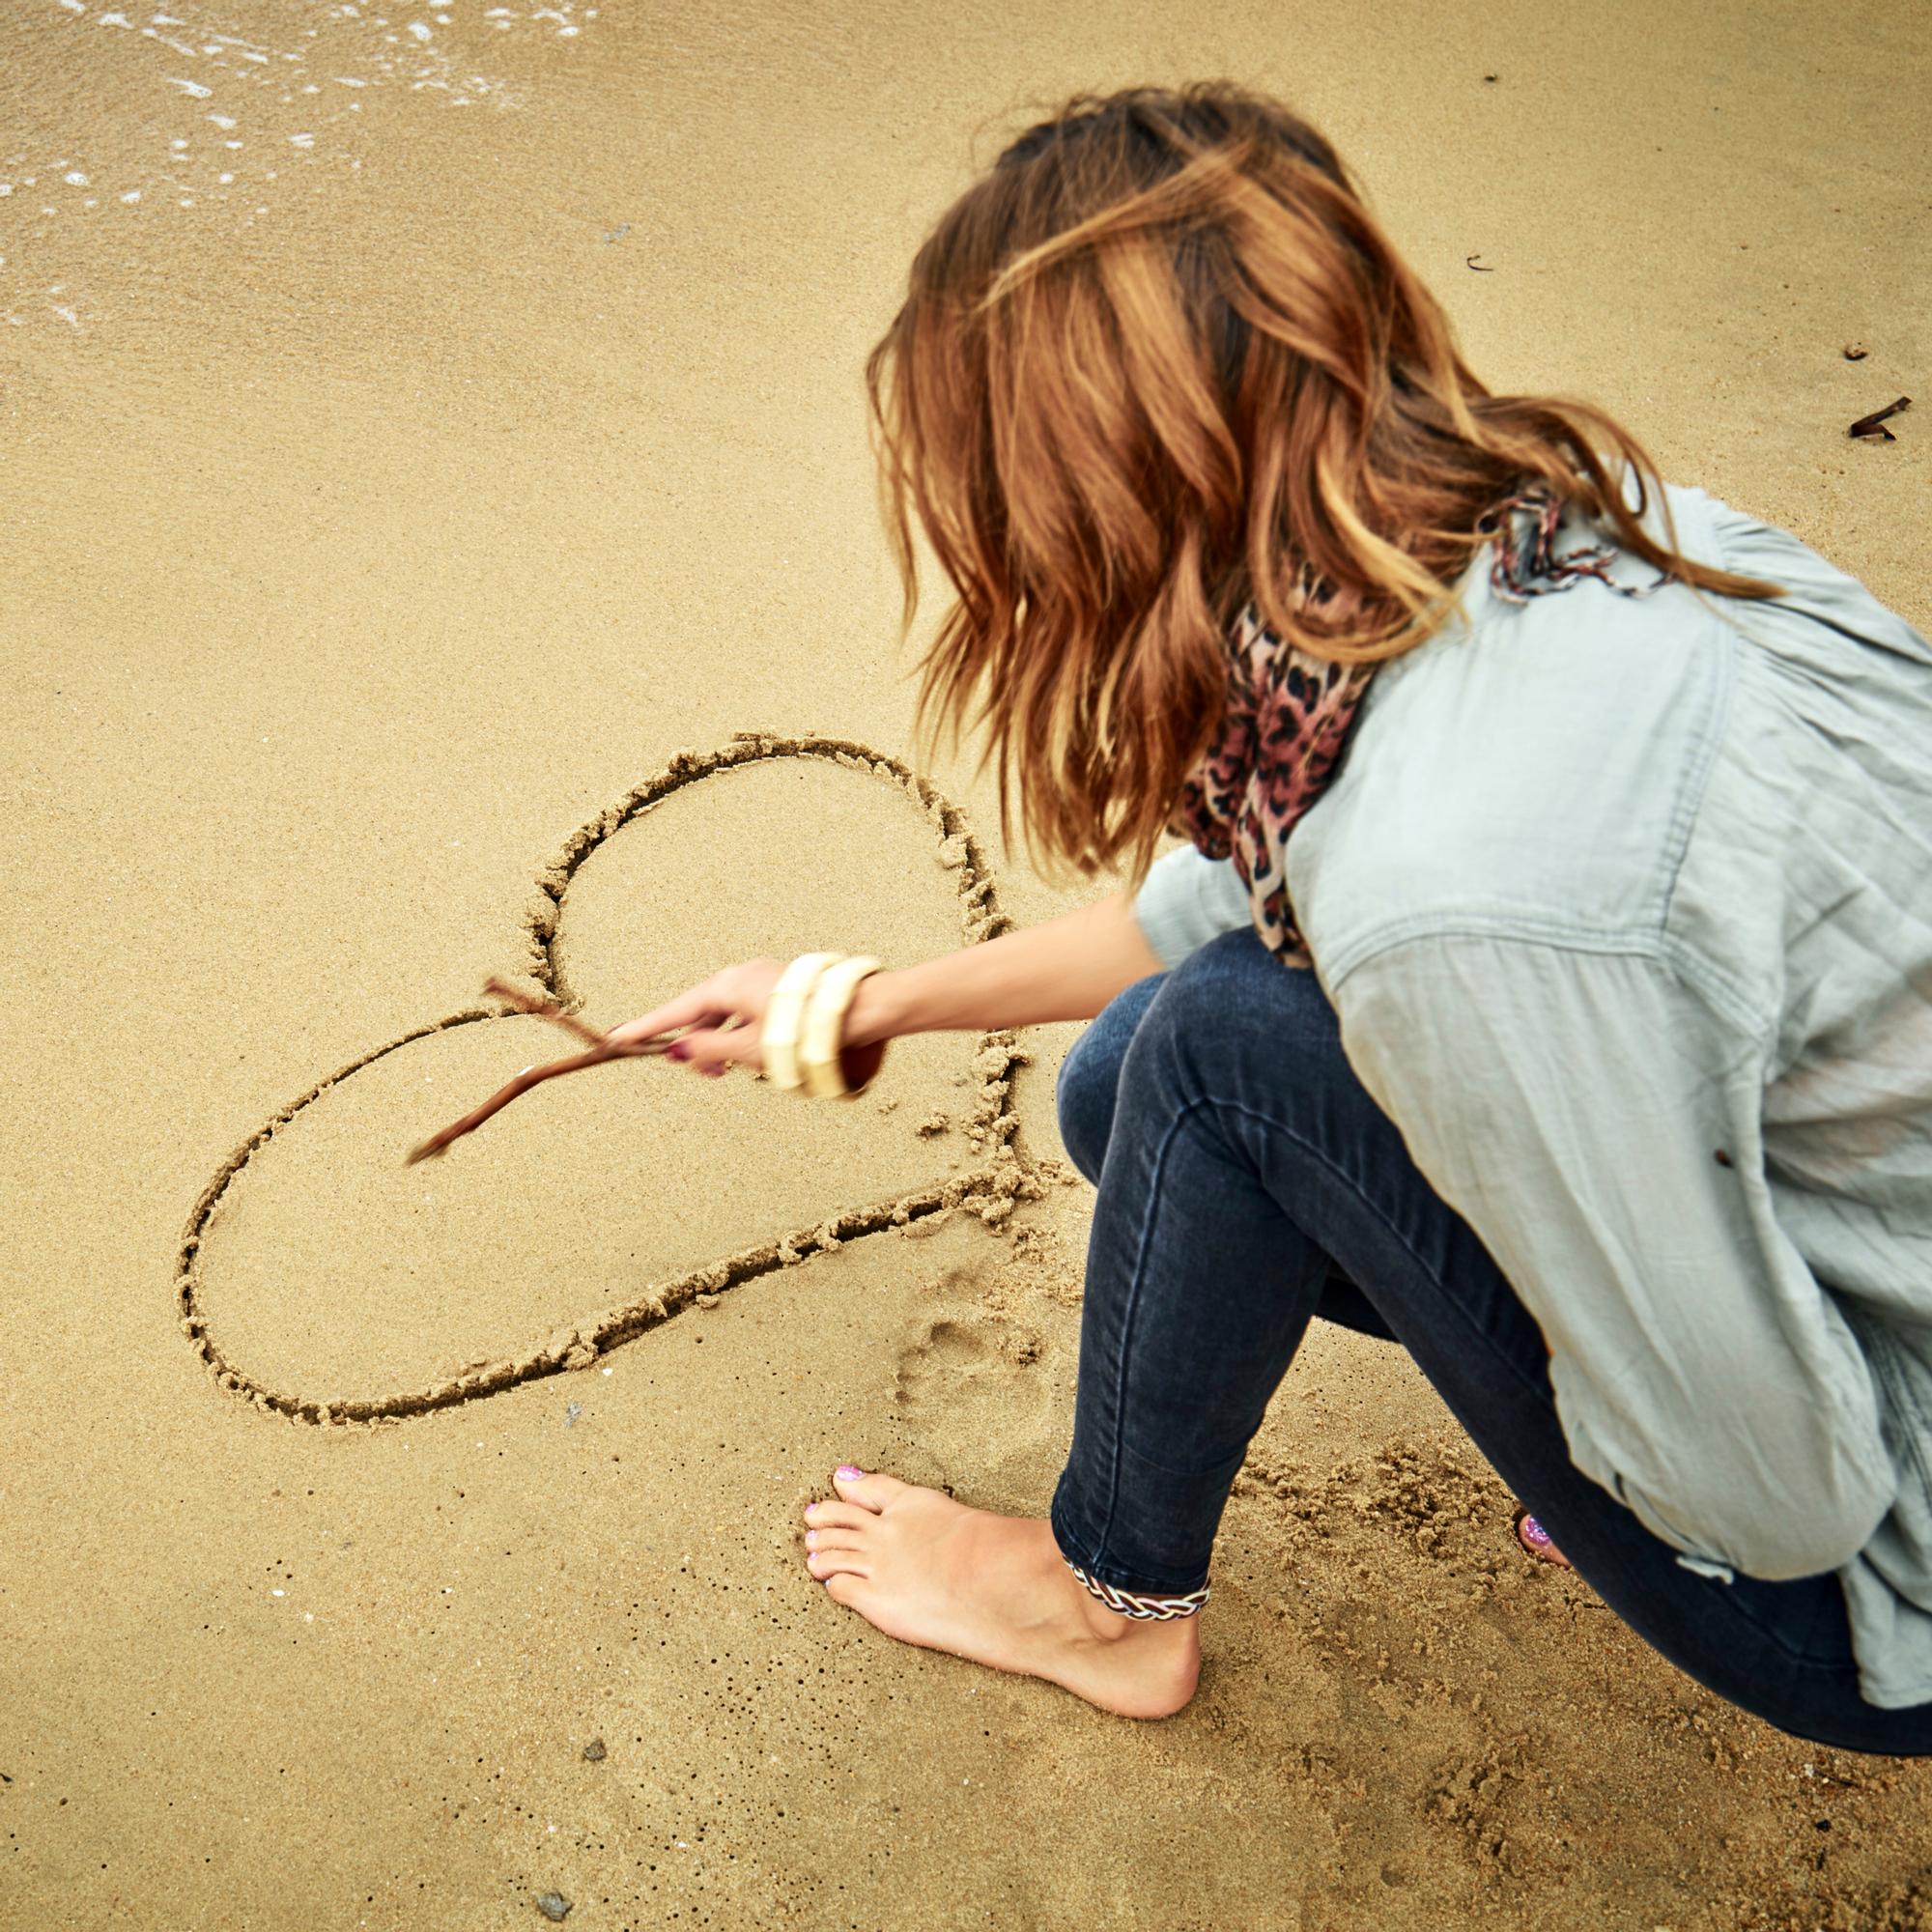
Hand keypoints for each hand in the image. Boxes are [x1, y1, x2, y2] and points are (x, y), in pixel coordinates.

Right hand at [607, 959, 786, 1078]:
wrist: (854, 1011)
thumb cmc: (801, 1031)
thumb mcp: (747, 1049)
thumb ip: (708, 1050)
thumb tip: (678, 1050)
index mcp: (724, 987)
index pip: (674, 1012)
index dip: (646, 1028)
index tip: (617, 1037)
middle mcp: (738, 976)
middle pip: (700, 1013)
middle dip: (696, 1044)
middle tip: (705, 1074)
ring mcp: (760, 979)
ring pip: (725, 1014)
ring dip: (721, 1042)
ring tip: (731, 1069)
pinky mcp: (778, 987)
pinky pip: (745, 1010)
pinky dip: (739, 1032)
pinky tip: (751, 1052)